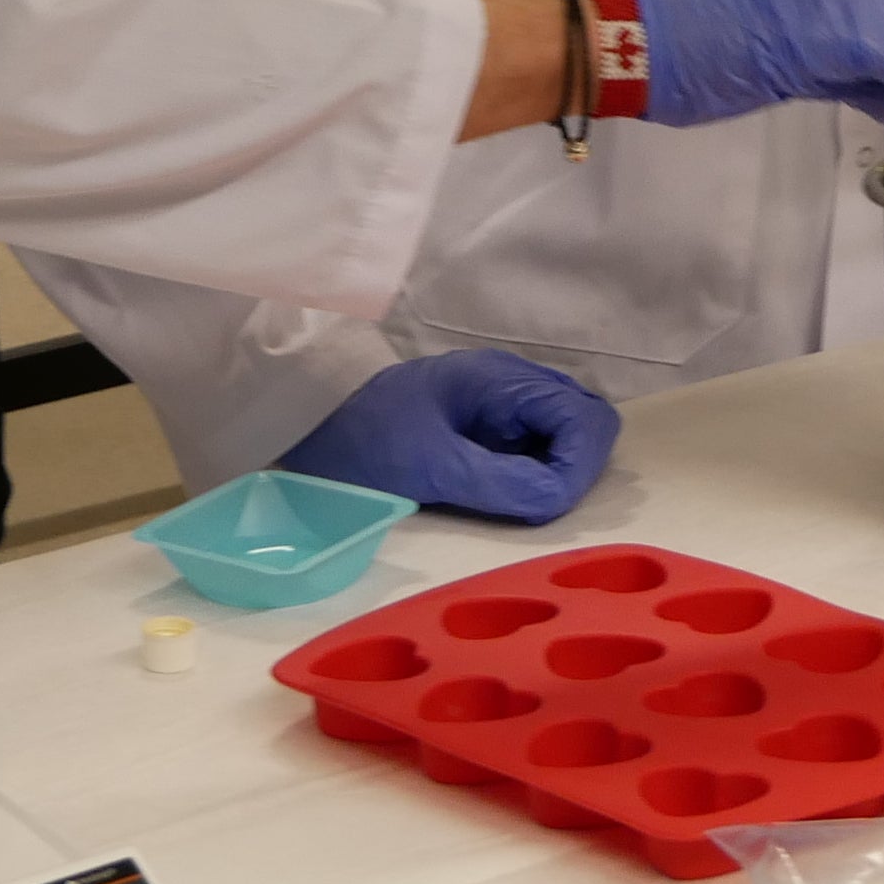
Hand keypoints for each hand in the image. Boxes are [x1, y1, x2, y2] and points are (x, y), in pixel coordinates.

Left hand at [280, 348, 618, 524]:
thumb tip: (562, 499)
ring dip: (561, 470)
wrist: (300, 429)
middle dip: (578, 464)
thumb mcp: (431, 468)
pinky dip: (538, 472)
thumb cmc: (362, 441)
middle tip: (545, 504)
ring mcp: (496, 404)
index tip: (550, 503)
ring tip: (528, 503)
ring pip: (563, 434)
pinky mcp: (482, 428)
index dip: (580, 463)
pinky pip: (534, 446)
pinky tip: (512, 496)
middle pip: (583, 418)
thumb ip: (502, 483)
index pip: (583, 415)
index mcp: (500, 379)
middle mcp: (508, 383)